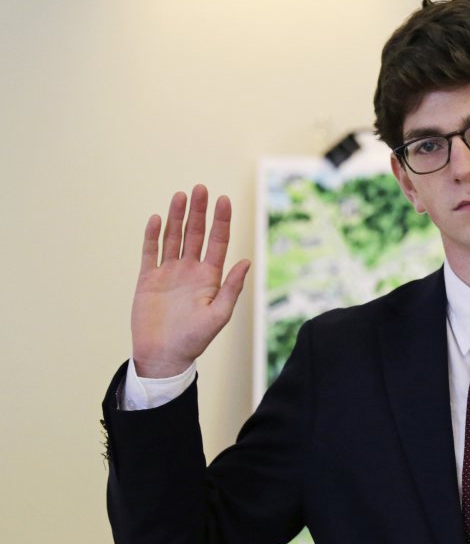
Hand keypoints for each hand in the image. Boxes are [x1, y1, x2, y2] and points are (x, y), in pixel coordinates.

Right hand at [131, 184, 250, 377]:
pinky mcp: (148, 279)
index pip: (217, 242)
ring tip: (181, 195)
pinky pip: (151, 252)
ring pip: (174, 238)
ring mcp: (169, 273)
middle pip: (195, 234)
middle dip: (198, 212)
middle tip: (201, 188)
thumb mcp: (219, 314)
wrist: (163, 355)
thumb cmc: (194, 339)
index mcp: (210, 277)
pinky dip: (153, 236)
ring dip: (177, 217)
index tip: (224, 200)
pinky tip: (158, 218)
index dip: (221, 221)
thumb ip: (232, 287)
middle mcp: (190, 270)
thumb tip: (247, 261)